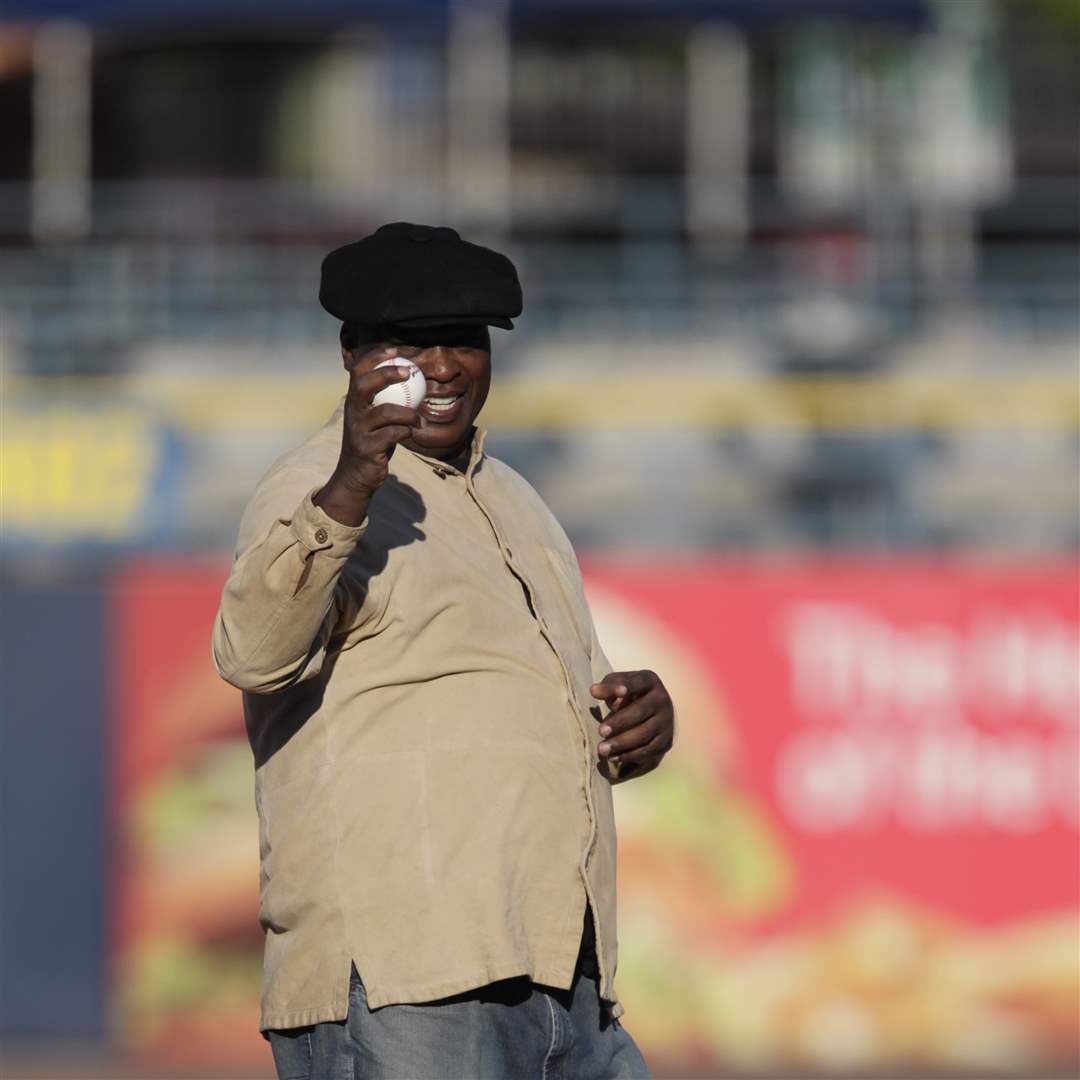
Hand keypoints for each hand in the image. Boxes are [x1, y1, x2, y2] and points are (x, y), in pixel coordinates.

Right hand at [337, 357, 422, 494]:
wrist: (356, 475)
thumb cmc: (372, 441)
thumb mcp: (374, 418)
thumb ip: (385, 400)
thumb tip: (411, 378)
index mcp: (354, 401)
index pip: (358, 370)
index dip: (375, 357)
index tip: (394, 350)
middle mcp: (352, 412)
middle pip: (364, 384)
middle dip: (386, 373)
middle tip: (408, 372)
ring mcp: (358, 430)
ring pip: (385, 412)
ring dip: (408, 412)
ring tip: (419, 418)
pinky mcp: (367, 448)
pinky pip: (392, 434)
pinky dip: (406, 431)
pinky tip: (412, 433)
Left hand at [590, 669, 673, 781]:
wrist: (654, 711)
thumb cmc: (629, 694)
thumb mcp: (619, 684)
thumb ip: (607, 685)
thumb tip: (594, 691)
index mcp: (649, 681)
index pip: (638, 682)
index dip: (629, 685)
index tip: (619, 691)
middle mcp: (661, 700)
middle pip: (640, 711)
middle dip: (620, 722)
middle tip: (601, 731)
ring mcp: (666, 722)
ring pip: (644, 735)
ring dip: (622, 743)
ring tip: (602, 749)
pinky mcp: (665, 740)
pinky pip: (648, 750)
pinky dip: (630, 755)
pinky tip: (613, 757)